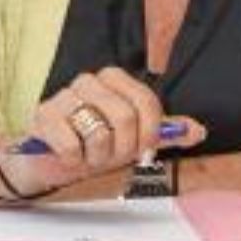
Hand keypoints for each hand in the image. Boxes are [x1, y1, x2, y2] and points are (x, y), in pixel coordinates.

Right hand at [3, 66, 169, 198]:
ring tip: (89, 156)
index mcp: (114, 79)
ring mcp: (64, 97)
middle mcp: (89, 81)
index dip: (150, 133)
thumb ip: (165, 133)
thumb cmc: (95, 144)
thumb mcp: (134, 138)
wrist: (52, 160)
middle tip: (111, 156)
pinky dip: (75, 161)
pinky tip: (70, 156)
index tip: (144, 150)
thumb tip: (197, 131)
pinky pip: (72, 145)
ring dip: (98, 157)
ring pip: (99, 133)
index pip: (146, 101)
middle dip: (123, 149)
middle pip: (125, 117)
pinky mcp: (43, 117)